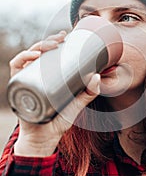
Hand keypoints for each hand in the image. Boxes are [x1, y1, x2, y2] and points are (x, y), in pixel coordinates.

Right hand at [10, 31, 99, 156]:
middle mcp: (36, 75)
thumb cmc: (59, 121)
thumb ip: (89, 93)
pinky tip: (34, 56)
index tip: (65, 36)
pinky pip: (16, 67)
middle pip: (38, 52)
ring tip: (50, 45)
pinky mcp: (19, 86)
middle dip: (48, 41)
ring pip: (28, 56)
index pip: (48, 54)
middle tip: (60, 39)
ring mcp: (27, 80)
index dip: (54, 41)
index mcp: (48, 76)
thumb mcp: (77, 104)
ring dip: (38, 46)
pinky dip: (23, 58)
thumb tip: (98, 75)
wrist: (43, 139)